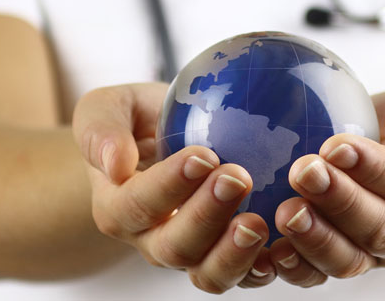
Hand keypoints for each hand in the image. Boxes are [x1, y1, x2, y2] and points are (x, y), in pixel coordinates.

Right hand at [72, 83, 275, 292]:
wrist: (162, 141)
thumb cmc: (136, 120)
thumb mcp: (106, 108)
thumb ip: (100, 129)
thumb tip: (114, 163)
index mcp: (117, 208)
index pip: (138, 204)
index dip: (170, 185)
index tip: (203, 155)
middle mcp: (151, 241)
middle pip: (175, 246)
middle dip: (207, 216)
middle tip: (239, 178)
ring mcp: (190, 256)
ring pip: (208, 273)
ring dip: (234, 253)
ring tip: (258, 222)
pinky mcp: (224, 258)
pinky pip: (243, 276)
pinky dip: (262, 267)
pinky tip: (283, 245)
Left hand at [269, 86, 384, 286]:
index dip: (373, 168)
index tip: (335, 145)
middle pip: (378, 228)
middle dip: (338, 201)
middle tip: (303, 171)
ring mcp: (378, 259)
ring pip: (348, 260)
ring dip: (314, 238)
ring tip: (285, 210)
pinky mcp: (343, 265)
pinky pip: (317, 276)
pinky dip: (295, 268)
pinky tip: (273, 250)